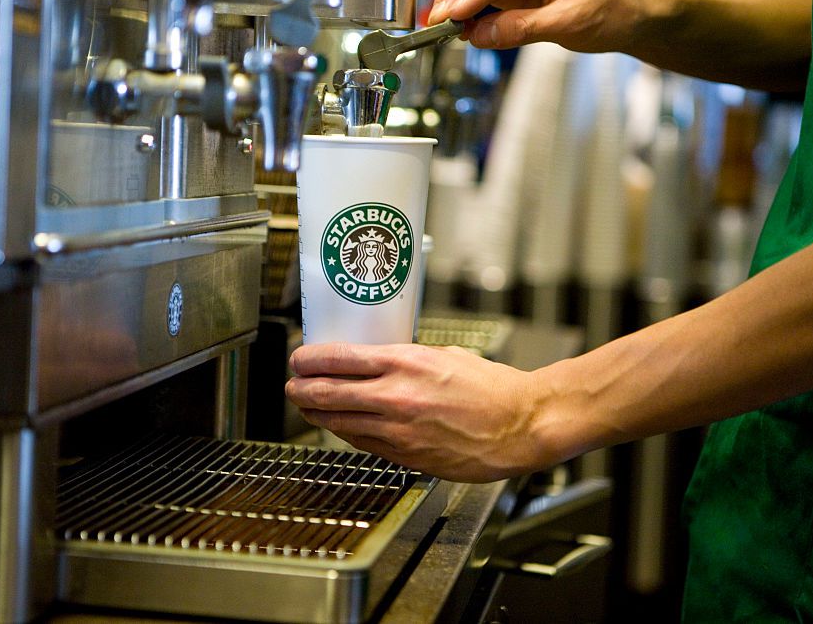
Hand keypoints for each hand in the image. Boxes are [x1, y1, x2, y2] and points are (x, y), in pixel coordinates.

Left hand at [285, 342, 552, 482]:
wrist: (520, 426)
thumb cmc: (491, 388)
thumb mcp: (444, 355)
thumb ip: (406, 360)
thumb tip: (377, 361)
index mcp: (407, 363)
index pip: (340, 359)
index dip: (310, 360)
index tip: (299, 359)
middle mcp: (397, 396)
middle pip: (329, 393)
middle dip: (302, 389)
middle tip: (292, 385)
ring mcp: (399, 430)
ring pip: (340, 422)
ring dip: (316, 414)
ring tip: (306, 406)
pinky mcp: (406, 456)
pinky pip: (363, 443)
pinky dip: (345, 432)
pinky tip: (339, 425)